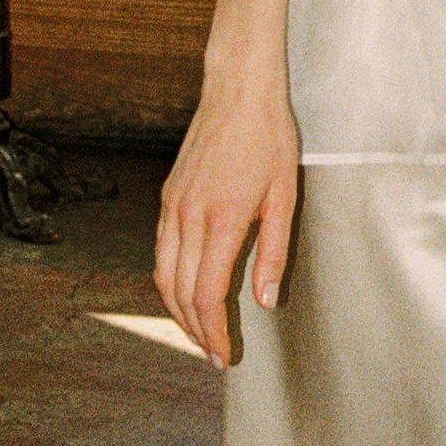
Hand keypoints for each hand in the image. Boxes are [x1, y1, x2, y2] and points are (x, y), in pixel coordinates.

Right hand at [156, 76, 300, 362]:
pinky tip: (186, 288)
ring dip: (177, 310)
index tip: (223, 355)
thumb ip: (274, 251)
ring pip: (162, 274)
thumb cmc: (268, 137)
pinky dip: (170, 280)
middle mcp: (188, 217)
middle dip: (194, 331)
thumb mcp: (284, 195)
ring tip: (197, 330)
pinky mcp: (169, 195)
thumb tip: (264, 299)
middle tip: (212, 353)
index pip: (206, 295)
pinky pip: (161, 249)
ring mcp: (173, 206)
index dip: (213, 333)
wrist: (238, 89)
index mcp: (221, 221)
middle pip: (179, 293)